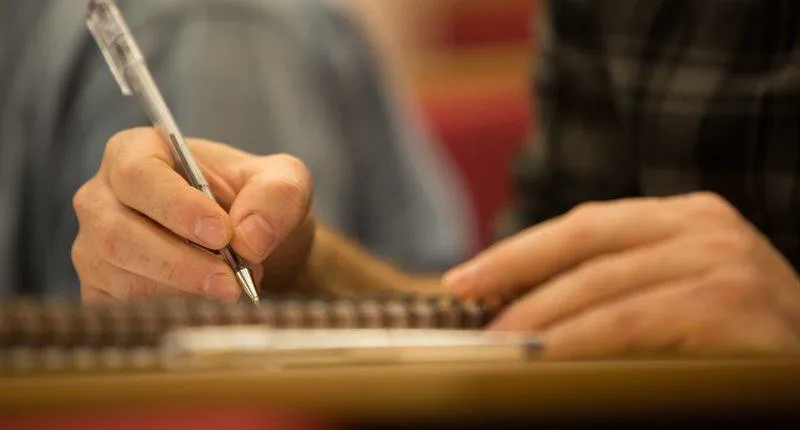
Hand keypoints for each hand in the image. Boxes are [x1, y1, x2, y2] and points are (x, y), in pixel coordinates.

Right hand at [72, 128, 314, 302]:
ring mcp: (94, 245)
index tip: (222, 234)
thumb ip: (277, 196)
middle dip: (181, 263)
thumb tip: (250, 237)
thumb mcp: (284, 182)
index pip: (138, 176)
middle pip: (118, 233)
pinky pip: (121, 308)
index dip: (177, 207)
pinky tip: (207, 303)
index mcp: (137, 151)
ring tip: (233, 285)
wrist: (252, 245)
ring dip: (183, 291)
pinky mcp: (99, 287)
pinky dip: (170, 310)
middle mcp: (103, 196)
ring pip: (121, 277)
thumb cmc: (257, 202)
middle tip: (232, 281)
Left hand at [443, 193, 799, 358]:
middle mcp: (704, 227)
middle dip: (511, 269)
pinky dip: (577, 339)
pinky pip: (629, 321)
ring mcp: (720, 260)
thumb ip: (620, 285)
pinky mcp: (727, 303)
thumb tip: (530, 303)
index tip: (467, 276)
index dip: (518, 250)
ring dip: (536, 313)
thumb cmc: (743, 339)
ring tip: (493, 339)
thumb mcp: (680, 292)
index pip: (584, 225)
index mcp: (686, 217)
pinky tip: (541, 355)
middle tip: (462, 297)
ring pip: (599, 282)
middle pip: (583, 240)